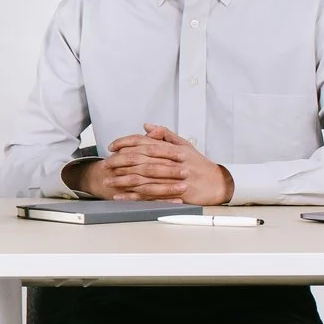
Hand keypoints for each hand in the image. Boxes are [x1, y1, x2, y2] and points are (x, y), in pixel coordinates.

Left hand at [84, 124, 233, 204]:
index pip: (145, 143)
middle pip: (141, 160)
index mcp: (173, 150)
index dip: (126, 143)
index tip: (112, 146)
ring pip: (143, 178)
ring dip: (123, 180)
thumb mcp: (185, 145)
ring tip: (108, 181)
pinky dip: (133, 196)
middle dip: (119, 162)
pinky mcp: (173, 194)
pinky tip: (121, 196)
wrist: (218, 183)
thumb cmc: (199, 164)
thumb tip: (146, 127)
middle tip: (105, 163)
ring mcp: (173, 179)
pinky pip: (150, 195)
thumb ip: (165, 135)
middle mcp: (172, 163)